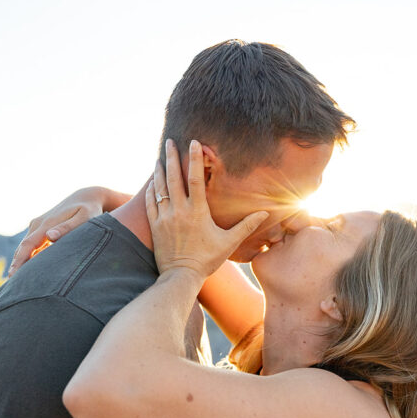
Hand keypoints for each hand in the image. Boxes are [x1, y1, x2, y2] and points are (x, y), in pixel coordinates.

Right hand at [8, 187, 112, 275]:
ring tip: (17, 282)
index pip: (28, 245)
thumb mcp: (83, 218)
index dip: (20, 261)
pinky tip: (28, 270)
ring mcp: (39, 225)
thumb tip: (49, 236)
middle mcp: (38, 224)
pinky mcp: (43, 228)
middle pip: (23, 247)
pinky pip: (32, 244)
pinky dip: (28, 256)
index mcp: (46, 223)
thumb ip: (67, 228)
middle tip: (11, 284)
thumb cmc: (89, 210)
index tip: (13, 276)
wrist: (87, 196)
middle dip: (16, 265)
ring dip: (20, 261)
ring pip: (26, 246)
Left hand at [146, 140, 267, 280]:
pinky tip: (152, 184)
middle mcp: (179, 210)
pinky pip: (150, 204)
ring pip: (160, 188)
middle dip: (172, 157)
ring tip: (159, 158)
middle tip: (170, 141)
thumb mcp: (229, 242)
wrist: (181, 277)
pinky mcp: (155, 227)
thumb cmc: (207, 260)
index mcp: (197, 211)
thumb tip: (265, 213)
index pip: (195, 178)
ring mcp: (164, 218)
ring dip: (159, 171)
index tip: (194, 142)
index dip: (194, 158)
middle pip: (174, 177)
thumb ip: (246, 225)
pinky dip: (151, 192)